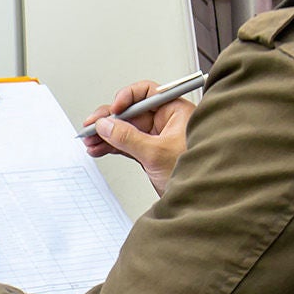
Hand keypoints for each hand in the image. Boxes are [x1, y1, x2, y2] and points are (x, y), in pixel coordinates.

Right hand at [81, 79, 194, 195]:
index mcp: (176, 112)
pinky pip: (126, 144)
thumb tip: (107, 125)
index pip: (147, 93)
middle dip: (110, 119)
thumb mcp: (157, 153)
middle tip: (93, 126)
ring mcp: (157, 138)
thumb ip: (128, 138)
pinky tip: (99, 148)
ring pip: (126, 129)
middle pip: (131, 112)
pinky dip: (111, 146)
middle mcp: (166, 122)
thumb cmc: (198, 173)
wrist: (202, 200)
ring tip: (90, 140)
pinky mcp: (150, 153)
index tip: (114, 109)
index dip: (128, 97)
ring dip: (106, 134)